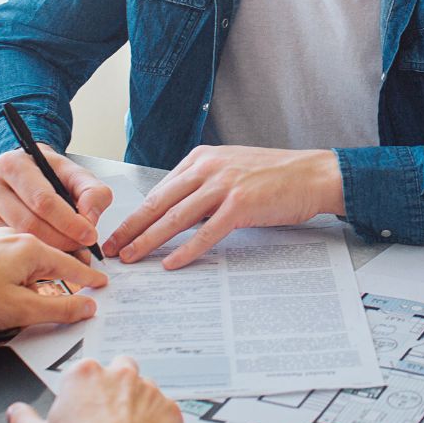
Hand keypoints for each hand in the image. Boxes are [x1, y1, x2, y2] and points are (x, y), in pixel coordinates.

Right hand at [0, 143, 113, 253]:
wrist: (29, 171)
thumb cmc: (51, 173)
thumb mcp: (77, 174)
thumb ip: (92, 192)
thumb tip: (89, 218)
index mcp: (14, 165)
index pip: (42, 199)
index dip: (69, 221)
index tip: (89, 234)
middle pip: (29, 223)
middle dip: (61, 240)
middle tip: (82, 247)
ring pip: (20, 238)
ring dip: (50, 250)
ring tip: (72, 251)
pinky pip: (12, 247)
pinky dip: (36, 254)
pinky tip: (53, 253)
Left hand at [0, 230, 105, 332]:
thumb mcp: (19, 310)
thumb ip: (58, 309)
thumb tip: (86, 306)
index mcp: (32, 250)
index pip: (72, 265)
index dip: (89, 279)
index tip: (102, 284)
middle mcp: (15, 240)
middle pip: (48, 266)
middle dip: (54, 289)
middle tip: (65, 305)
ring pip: (23, 271)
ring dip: (24, 294)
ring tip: (13, 316)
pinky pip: (3, 272)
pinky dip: (4, 290)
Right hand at [7, 356, 181, 422]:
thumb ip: (24, 422)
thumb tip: (16, 412)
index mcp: (84, 376)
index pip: (84, 370)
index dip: (82, 391)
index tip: (81, 409)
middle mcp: (120, 375)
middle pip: (120, 368)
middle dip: (115, 386)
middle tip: (105, 417)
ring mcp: (150, 392)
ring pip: (145, 389)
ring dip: (138, 404)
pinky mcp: (171, 412)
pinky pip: (165, 412)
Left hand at [104, 145, 344, 267]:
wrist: (313, 173)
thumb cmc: (276, 176)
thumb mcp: (231, 170)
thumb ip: (203, 187)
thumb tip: (177, 215)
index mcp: (202, 159)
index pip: (159, 190)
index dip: (135, 214)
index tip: (118, 232)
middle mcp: (208, 168)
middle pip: (159, 203)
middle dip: (131, 228)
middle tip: (110, 249)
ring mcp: (224, 185)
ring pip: (175, 218)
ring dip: (148, 240)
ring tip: (131, 258)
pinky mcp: (241, 205)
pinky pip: (206, 233)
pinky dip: (186, 250)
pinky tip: (171, 263)